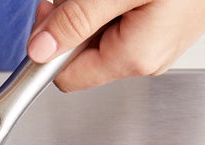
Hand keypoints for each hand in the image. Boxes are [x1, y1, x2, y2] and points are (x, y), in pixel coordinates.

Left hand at [26, 0, 204, 91]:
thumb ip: (78, 19)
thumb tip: (39, 48)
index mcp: (134, 58)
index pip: (65, 78)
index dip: (49, 47)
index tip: (48, 15)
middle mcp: (146, 59)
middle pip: (82, 53)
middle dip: (73, 19)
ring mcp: (157, 44)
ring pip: (100, 34)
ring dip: (93, 7)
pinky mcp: (164, 26)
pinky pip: (122, 21)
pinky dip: (114, 4)